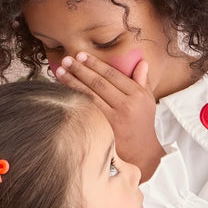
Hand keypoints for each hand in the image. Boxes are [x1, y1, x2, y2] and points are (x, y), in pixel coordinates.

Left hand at [55, 52, 164, 181]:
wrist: (143, 152)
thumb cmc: (142, 123)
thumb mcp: (147, 100)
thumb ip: (142, 80)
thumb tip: (142, 61)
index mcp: (137, 93)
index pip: (112, 74)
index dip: (95, 64)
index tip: (81, 55)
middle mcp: (128, 103)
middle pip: (99, 82)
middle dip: (81, 69)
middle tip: (66, 59)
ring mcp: (117, 116)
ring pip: (91, 94)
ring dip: (73, 81)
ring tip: (60, 71)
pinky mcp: (107, 126)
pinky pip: (89, 108)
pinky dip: (76, 98)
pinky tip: (65, 91)